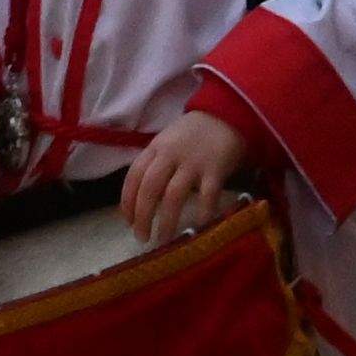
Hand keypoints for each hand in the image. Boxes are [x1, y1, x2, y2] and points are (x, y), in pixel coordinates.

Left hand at [119, 106, 265, 243]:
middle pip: (150, 188)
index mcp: (155, 148)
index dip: (128, 202)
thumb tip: (141, 200)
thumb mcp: (167, 142)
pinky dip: (202, 213)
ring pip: (174, 195)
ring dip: (167, 221)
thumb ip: (155, 164)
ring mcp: (193, 162)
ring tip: (164, 241)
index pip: (134, 176)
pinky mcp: (216, 169)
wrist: (227, 115)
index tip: (128, 222)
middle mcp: (171, 154)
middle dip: (143, 216)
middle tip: (142, 238)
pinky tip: (198, 228)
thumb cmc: (192, 134)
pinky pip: (207, 195)